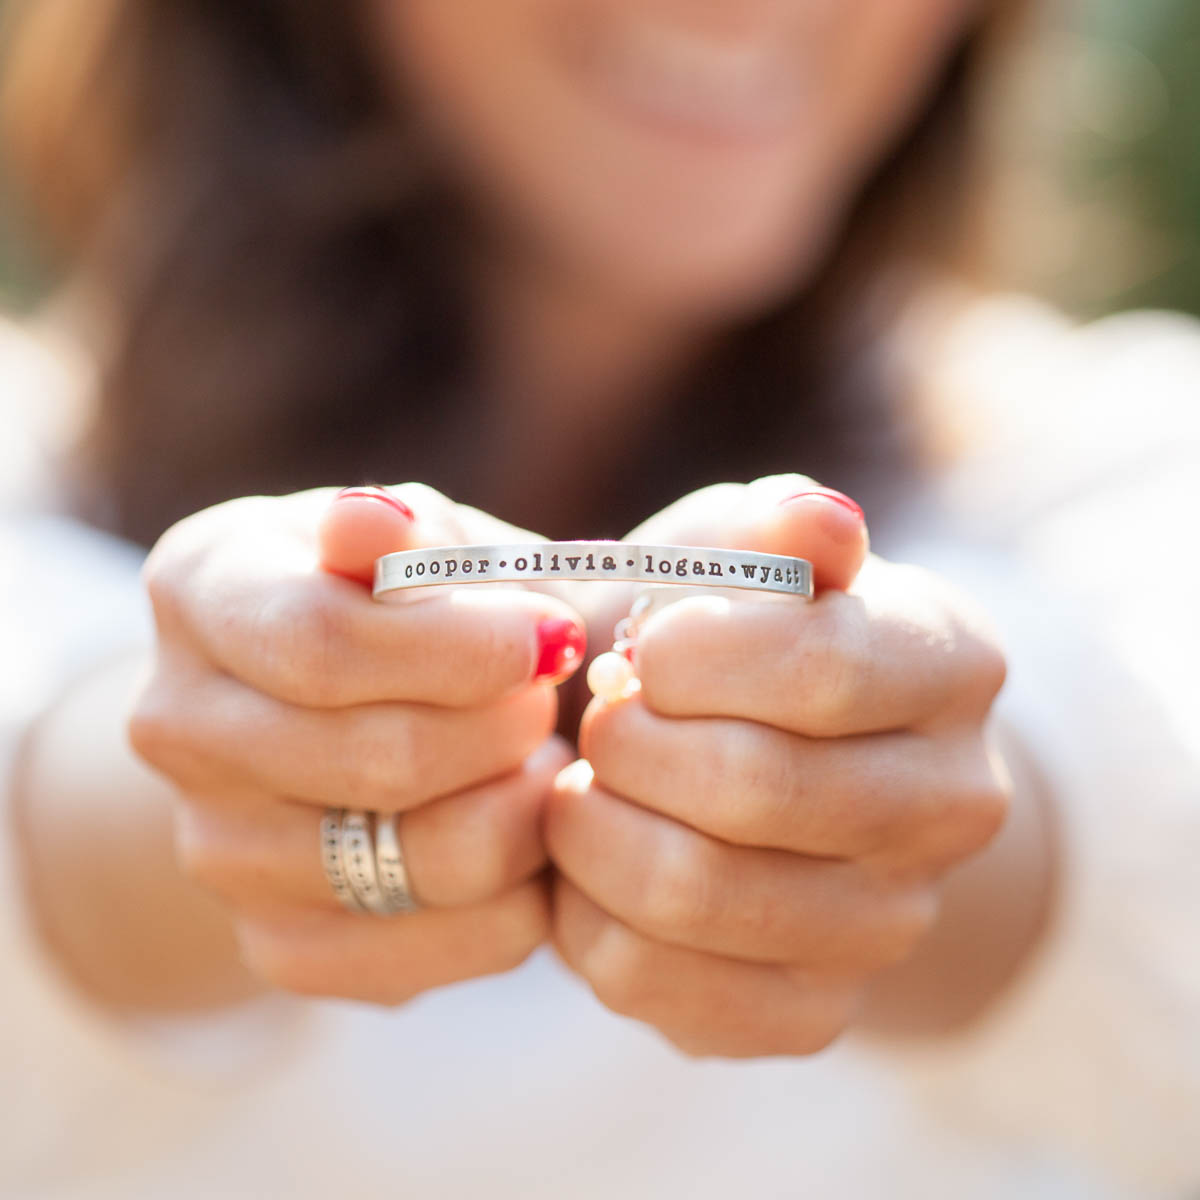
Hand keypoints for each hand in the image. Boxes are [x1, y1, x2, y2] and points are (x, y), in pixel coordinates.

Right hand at [129, 483, 584, 1003]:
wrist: (346, 710)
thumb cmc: (405, 599)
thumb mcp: (412, 535)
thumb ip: (398, 532)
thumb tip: (374, 524)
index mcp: (201, 591)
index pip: (324, 645)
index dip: (464, 649)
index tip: (553, 636)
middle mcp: (179, 726)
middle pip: (380, 761)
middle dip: (508, 727)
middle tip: (550, 695)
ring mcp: (218, 848)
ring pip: (429, 862)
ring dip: (525, 809)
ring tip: (542, 759)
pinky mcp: (278, 943)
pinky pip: (437, 950)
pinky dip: (518, 897)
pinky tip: (523, 833)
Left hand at [546, 475, 1009, 1055]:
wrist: (755, 758)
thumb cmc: (731, 636)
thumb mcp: (743, 551)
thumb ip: (773, 528)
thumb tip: (822, 521)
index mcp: (952, 668)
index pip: (820, 670)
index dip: (688, 656)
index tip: (636, 649)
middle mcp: (952, 805)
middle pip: (754, 788)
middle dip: (630, 742)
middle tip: (600, 716)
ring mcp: (888, 923)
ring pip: (692, 894)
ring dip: (592, 829)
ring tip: (580, 785)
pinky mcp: (810, 1010)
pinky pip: (660, 982)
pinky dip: (586, 917)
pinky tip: (591, 866)